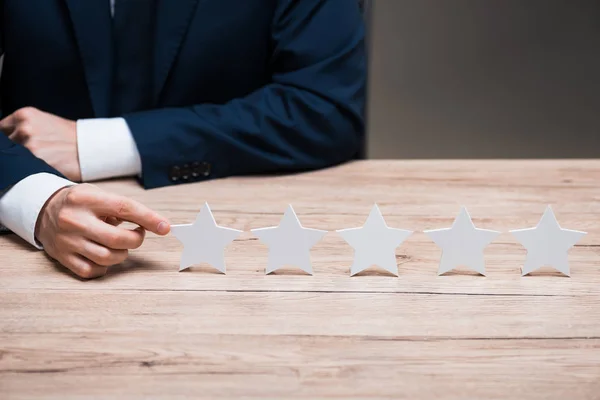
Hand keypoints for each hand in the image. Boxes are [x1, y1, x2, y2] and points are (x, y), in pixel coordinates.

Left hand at [0, 107, 81, 180]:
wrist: (91, 147)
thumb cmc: (70, 137)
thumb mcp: (44, 122)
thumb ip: (24, 127)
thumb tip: (7, 139)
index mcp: (24, 115)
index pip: (0, 129)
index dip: (7, 139)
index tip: (14, 145)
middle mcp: (24, 128)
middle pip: (4, 144)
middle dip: (14, 150)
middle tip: (31, 154)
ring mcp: (29, 146)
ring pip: (13, 158)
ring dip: (21, 162)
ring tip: (38, 162)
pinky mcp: (36, 163)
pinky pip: (23, 169)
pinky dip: (28, 171)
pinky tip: (40, 169)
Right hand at [36, 184, 170, 278]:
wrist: (42, 209)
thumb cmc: (81, 203)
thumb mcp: (99, 195)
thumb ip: (124, 209)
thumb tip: (157, 224)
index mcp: (87, 198)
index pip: (124, 208)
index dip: (148, 219)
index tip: (165, 227)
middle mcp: (74, 219)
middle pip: (116, 239)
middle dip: (136, 240)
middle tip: (137, 235)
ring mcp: (67, 240)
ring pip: (106, 257)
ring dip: (122, 254)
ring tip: (120, 244)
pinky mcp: (62, 257)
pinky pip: (92, 271)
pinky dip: (105, 267)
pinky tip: (105, 256)